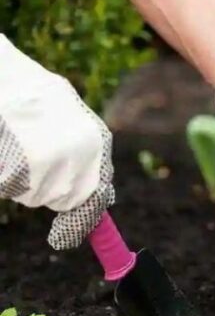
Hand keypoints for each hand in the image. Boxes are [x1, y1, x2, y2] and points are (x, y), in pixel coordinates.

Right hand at [0, 35, 114, 249]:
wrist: (6, 76)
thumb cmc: (37, 98)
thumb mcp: (73, 123)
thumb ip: (87, 159)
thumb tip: (103, 199)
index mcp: (98, 143)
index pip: (96, 195)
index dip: (80, 220)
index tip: (64, 239)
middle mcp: (85, 155)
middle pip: (62, 200)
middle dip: (44, 190)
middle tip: (30, 160)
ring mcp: (59, 161)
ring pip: (33, 195)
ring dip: (21, 180)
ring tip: (16, 144)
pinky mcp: (29, 165)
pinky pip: (9, 186)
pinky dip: (2, 174)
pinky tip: (4, 147)